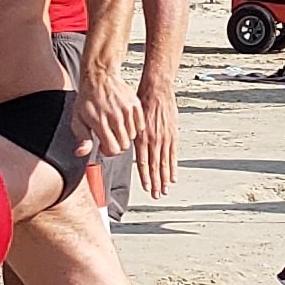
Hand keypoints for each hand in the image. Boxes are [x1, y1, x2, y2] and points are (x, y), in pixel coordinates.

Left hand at [73, 66, 144, 162]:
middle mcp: (115, 118)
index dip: (108, 152)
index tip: (104, 146)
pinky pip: (140, 126)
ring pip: (133, 136)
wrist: (99, 78)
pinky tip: (124, 122)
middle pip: (124, 145)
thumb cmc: (87, 99)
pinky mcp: (135, 105)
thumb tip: (82, 153)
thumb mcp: (77, 119)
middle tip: (111, 137)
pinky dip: (134, 127)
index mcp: (100, 123)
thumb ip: (82, 138)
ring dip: (125, 136)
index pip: (113, 149)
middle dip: (117, 145)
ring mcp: (127, 111)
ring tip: (116, 127)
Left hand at [132, 73, 180, 197]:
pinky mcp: (172, 133)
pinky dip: (173, 167)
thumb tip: (111, 147)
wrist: (156, 88)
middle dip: (155, 182)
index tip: (147, 189)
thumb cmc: (139, 101)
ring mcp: (164, 137)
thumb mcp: (127, 118)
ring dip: (164, 178)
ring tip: (165, 190)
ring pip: (164, 162)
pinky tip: (173, 177)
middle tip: (156, 196)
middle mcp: (154, 139)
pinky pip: (173, 154)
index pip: (142, 163)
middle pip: (155, 166)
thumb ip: (123, 135)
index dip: (145, 177)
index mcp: (141, 137)